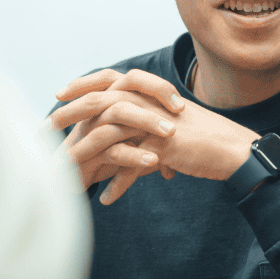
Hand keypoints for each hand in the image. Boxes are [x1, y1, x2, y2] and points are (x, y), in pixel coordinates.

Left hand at [52, 69, 260, 204]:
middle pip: (99, 102)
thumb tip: (118, 147)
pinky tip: (107, 199)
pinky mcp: (163, 144)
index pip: (108, 80)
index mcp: (147, 93)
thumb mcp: (166, 126)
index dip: (82, 85)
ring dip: (86, 155)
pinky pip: (132, 165)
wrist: (232, 149)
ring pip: (109, 134)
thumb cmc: (200, 139)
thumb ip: (141, 130)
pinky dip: (118, 183)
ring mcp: (154, 122)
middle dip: (70, 114)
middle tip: (47, 128)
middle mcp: (148, 102)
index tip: (59, 95)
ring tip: (69, 175)